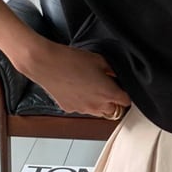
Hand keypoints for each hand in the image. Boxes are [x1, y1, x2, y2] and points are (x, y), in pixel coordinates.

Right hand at [17, 40, 131, 117]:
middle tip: (108, 90)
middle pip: (114, 111)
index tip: (122, 89)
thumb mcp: (98, 59)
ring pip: (98, 112)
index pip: (126, 102)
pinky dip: (83, 103)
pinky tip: (77, 90)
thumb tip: (115, 74)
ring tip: (91, 89)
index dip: (125, 94)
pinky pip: (82, 109)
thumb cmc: (70, 60)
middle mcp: (97, 105)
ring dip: (99, 105)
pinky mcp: (70, 109)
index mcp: (108, 93)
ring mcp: (83, 109)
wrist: (45, 63)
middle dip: (114, 103)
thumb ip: (111, 70)